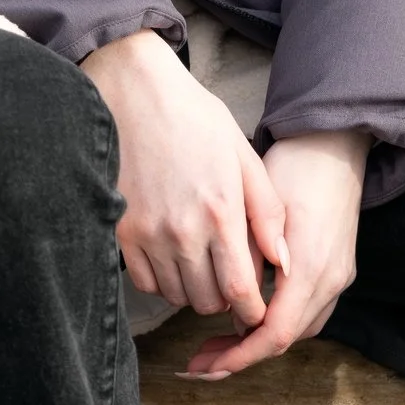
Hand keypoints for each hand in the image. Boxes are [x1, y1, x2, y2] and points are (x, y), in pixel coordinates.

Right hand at [81, 29, 282, 326]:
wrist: (134, 92)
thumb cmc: (195, 119)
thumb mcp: (243, 156)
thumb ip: (266, 212)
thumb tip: (284, 261)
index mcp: (221, 212)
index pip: (240, 291)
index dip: (251, 312)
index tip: (256, 309)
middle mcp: (183, 231)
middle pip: (207, 301)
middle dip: (225, 299)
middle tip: (229, 280)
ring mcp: (147, 234)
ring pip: (176, 295)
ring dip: (193, 289)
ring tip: (202, 264)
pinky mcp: (120, 232)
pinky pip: (144, 281)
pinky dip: (162, 279)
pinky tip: (172, 256)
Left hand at [183, 127, 367, 379]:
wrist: (336, 144)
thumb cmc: (294, 167)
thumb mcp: (259, 209)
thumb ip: (247, 262)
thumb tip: (233, 313)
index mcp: (311, 266)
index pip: (275, 333)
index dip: (238, 356)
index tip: (204, 366)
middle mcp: (332, 279)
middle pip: (286, 339)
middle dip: (241, 355)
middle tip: (198, 362)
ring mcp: (340, 276)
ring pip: (299, 330)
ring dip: (258, 342)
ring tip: (216, 344)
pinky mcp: (339, 269)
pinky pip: (308, 313)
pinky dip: (277, 324)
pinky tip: (248, 318)